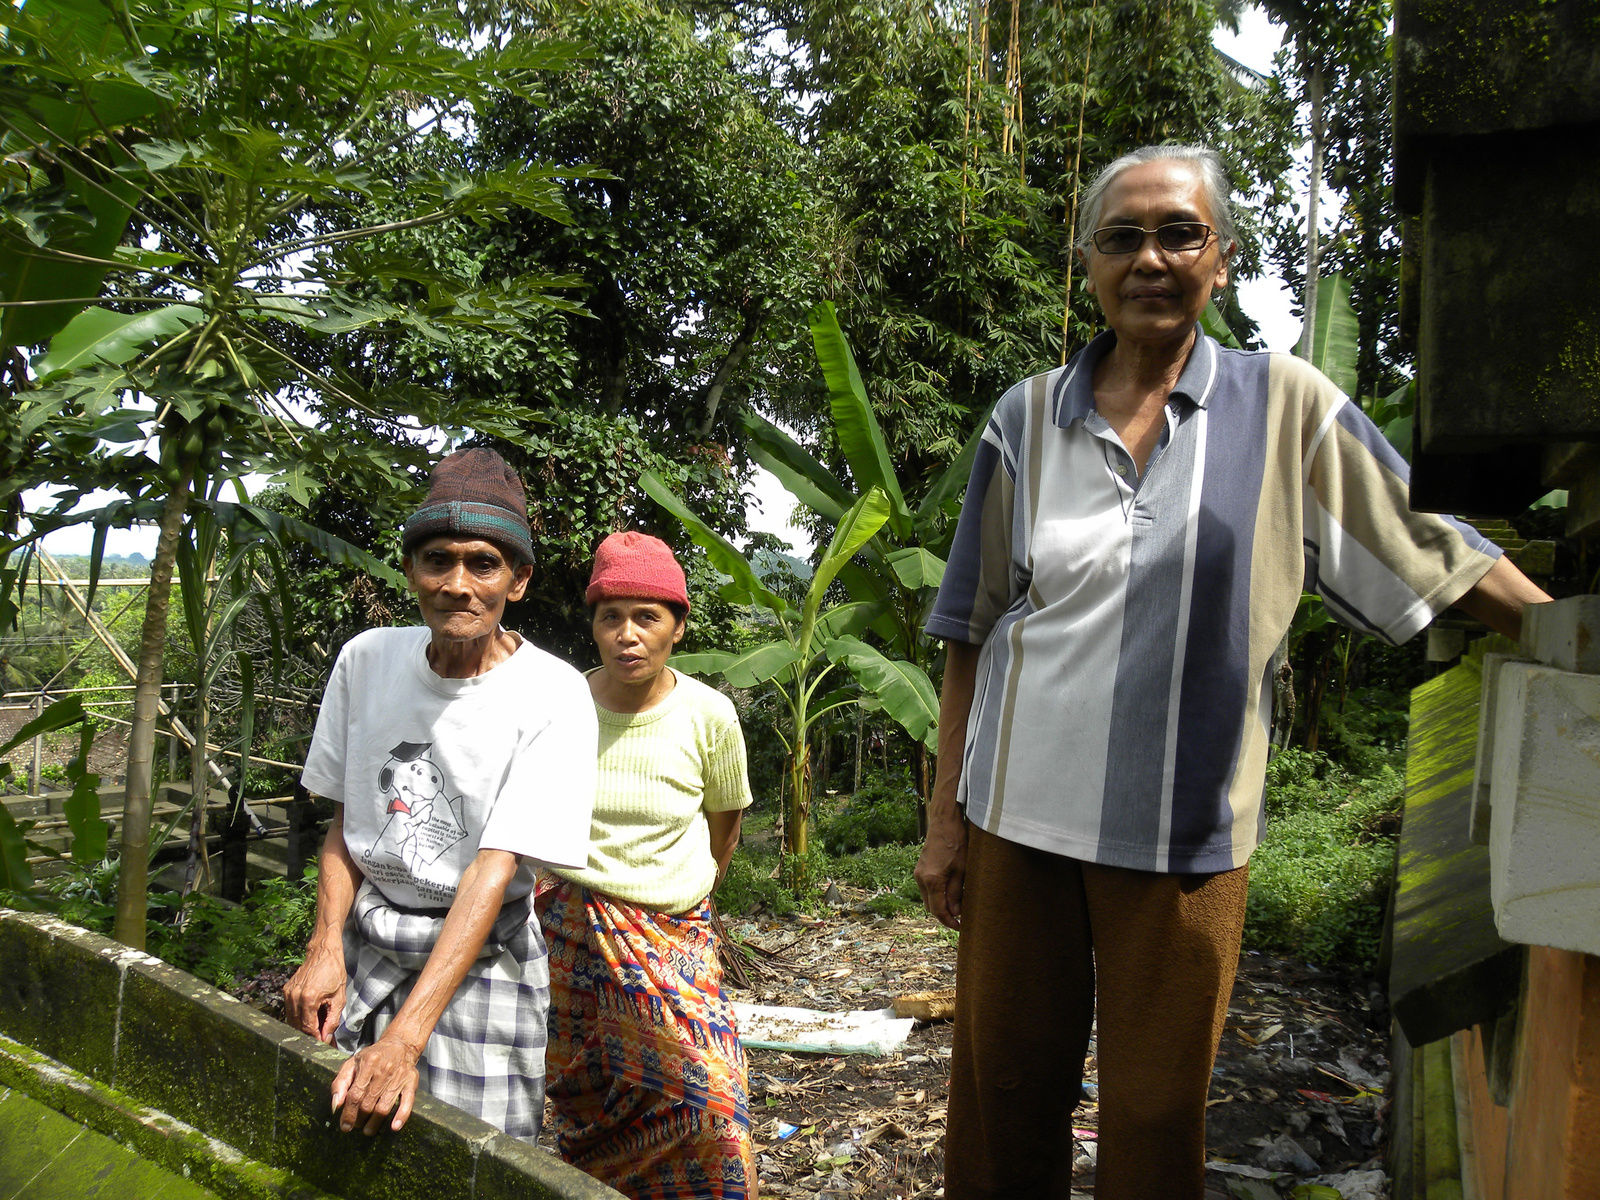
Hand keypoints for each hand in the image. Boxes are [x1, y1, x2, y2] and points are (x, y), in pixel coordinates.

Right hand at [284, 947, 346, 1043]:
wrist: (323, 952)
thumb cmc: (334, 972)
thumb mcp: (339, 998)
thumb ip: (332, 1020)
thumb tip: (325, 1038)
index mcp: (308, 999)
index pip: (308, 1028)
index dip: (316, 1039)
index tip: (323, 1045)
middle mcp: (294, 997)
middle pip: (298, 1027)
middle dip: (310, 1035)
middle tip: (322, 1039)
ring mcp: (288, 994)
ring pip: (292, 1020)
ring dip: (304, 1027)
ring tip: (318, 1028)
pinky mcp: (286, 991)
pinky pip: (290, 1011)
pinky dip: (299, 1017)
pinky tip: (311, 1016)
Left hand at [331, 1034, 420, 1134]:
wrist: (400, 1045)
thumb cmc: (372, 1057)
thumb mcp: (352, 1063)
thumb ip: (340, 1083)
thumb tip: (335, 1105)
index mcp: (367, 1064)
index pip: (355, 1094)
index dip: (348, 1113)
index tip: (345, 1126)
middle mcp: (383, 1070)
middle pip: (368, 1103)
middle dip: (360, 1119)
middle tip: (357, 1125)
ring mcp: (399, 1077)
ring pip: (384, 1107)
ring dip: (375, 1123)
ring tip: (368, 1130)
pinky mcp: (411, 1081)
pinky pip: (407, 1101)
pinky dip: (402, 1115)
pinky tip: (394, 1127)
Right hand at [914, 808, 967, 929]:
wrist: (945, 821)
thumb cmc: (957, 842)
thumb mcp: (962, 870)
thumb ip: (957, 893)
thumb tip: (956, 912)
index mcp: (932, 880)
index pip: (938, 910)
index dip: (949, 921)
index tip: (959, 927)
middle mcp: (921, 878)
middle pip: (930, 907)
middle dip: (944, 915)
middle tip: (960, 919)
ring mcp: (919, 873)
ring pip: (928, 898)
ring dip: (940, 904)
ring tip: (957, 906)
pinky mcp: (920, 868)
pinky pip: (927, 888)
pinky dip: (936, 894)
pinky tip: (949, 893)